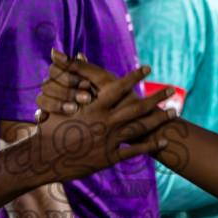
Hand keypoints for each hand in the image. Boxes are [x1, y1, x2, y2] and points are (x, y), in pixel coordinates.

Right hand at [34, 52, 174, 183]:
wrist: (44, 159)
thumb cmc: (48, 130)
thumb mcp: (58, 104)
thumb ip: (69, 83)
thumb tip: (69, 58)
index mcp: (94, 108)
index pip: (119, 88)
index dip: (134, 77)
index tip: (148, 68)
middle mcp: (105, 123)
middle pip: (137, 108)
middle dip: (156, 98)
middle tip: (172, 89)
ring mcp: (109, 141)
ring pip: (140, 128)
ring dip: (158, 120)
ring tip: (173, 112)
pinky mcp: (109, 158)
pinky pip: (134, 150)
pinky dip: (150, 145)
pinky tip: (162, 141)